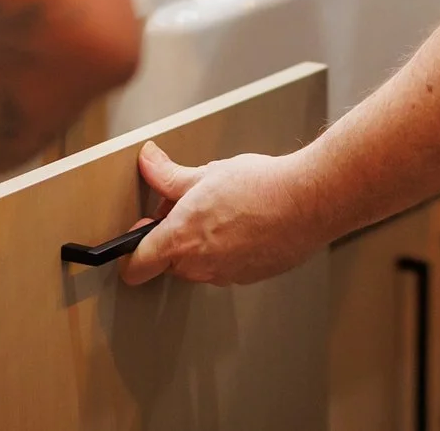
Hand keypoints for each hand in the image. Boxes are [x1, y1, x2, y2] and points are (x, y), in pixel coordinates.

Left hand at [121, 142, 331, 286]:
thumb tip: (148, 162)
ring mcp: (225, 275)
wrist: (307, 202)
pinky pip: (226, 267)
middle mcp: (198, 267)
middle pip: (168, 262)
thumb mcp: (205, 173)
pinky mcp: (249, 277)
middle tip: (191, 206)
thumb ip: (168, 175)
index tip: (141, 232)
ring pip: (198, 264)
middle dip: (174, 237)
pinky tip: (245, 223)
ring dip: (202, 244)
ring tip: (224, 210)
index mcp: (179, 241)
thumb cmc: (259, 187)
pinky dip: (229, 249)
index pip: (135, 267)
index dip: (131, 252)